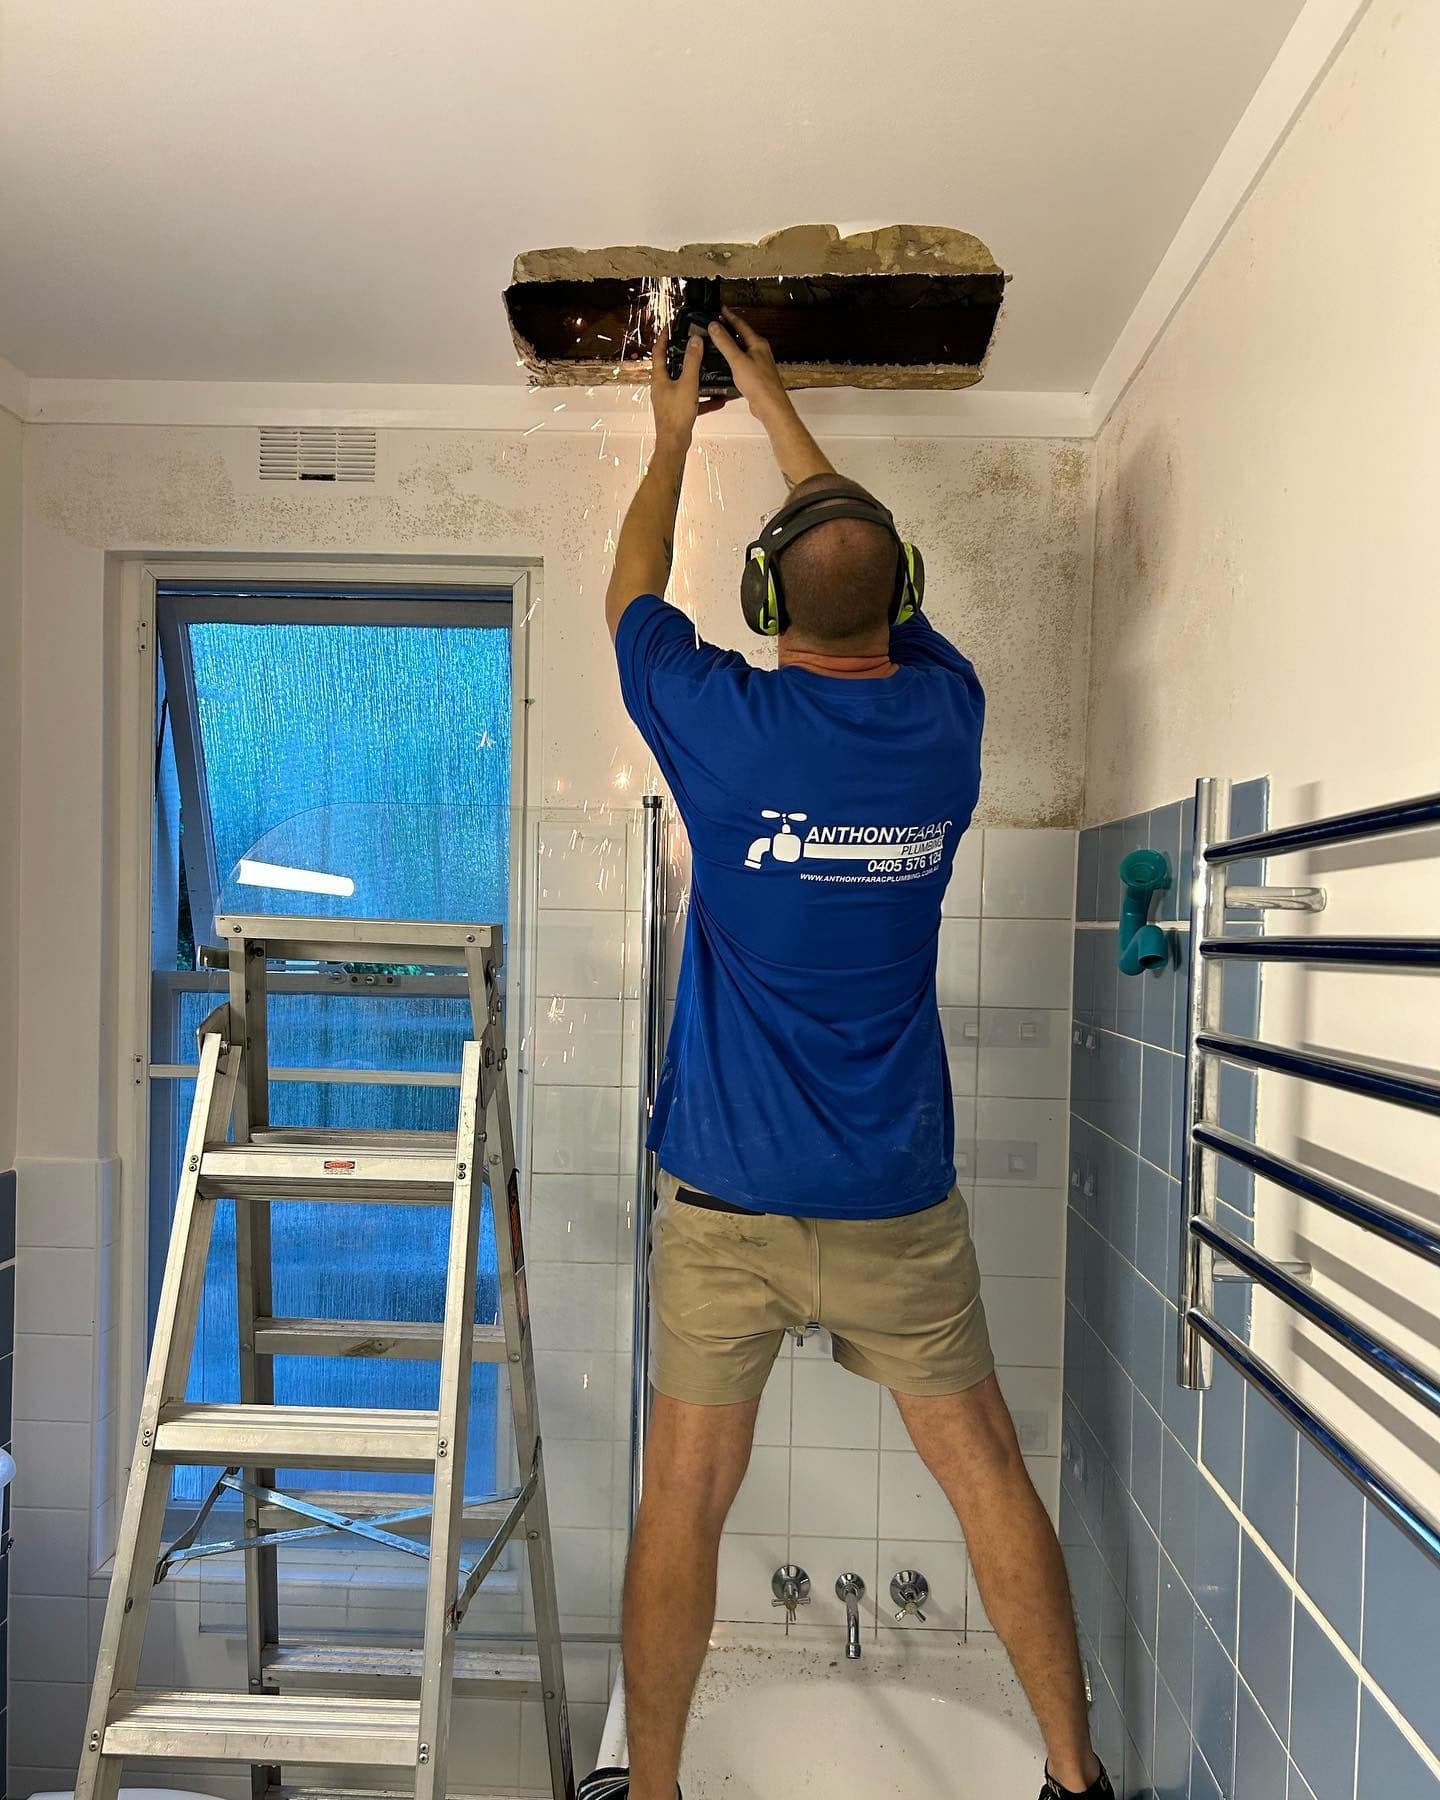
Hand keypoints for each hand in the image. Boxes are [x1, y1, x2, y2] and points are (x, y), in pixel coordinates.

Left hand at [649, 331, 726, 445]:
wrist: (675, 443)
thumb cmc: (676, 414)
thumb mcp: (688, 383)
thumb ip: (692, 361)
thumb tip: (695, 340)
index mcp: (659, 378)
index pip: (658, 351)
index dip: (663, 337)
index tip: (670, 327)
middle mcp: (662, 387)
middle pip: (670, 366)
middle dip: (682, 355)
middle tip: (693, 344)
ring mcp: (669, 400)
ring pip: (683, 384)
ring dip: (696, 377)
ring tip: (708, 369)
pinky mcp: (678, 411)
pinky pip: (692, 401)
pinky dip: (703, 399)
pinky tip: (718, 400)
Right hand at [708, 309, 789, 419]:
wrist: (770, 406)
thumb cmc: (760, 384)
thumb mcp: (738, 360)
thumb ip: (725, 342)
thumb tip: (715, 326)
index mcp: (758, 344)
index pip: (741, 324)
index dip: (729, 316)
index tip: (721, 309)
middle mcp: (760, 352)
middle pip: (743, 335)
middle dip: (730, 329)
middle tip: (718, 323)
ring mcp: (758, 364)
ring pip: (742, 349)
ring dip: (731, 344)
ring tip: (719, 341)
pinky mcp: (755, 376)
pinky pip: (742, 362)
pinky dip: (733, 359)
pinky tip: (726, 364)